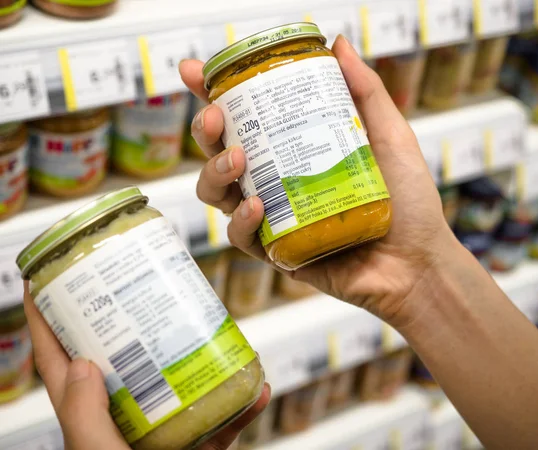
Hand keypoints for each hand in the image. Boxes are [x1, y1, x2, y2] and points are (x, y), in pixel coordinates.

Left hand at [23, 283, 269, 449]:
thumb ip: (85, 421)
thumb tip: (82, 364)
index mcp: (88, 423)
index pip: (58, 362)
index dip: (45, 320)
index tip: (45, 277)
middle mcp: (122, 421)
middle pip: (121, 360)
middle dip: (127, 320)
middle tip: (138, 284)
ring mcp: (160, 435)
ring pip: (175, 383)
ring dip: (196, 355)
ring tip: (209, 325)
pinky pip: (219, 423)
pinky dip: (241, 408)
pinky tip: (260, 389)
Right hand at [179, 36, 455, 326]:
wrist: (419, 262)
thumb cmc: (409, 202)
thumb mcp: (390, 136)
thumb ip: (365, 92)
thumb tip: (338, 44)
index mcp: (298, 149)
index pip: (249, 117)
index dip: (215, 94)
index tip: (193, 72)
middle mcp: (280, 181)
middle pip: (221, 152)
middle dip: (206, 130)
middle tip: (216, 117)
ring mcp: (276, 216)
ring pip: (219, 193)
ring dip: (214, 172)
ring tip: (236, 159)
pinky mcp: (278, 250)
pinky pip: (242, 236)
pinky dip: (243, 220)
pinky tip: (257, 206)